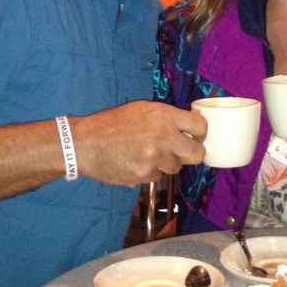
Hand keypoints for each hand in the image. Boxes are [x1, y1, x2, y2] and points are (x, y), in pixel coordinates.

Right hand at [72, 101, 207, 185]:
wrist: (86, 143)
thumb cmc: (112, 123)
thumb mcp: (142, 109)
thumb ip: (167, 117)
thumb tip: (191, 126)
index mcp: (163, 116)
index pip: (200, 126)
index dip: (201, 132)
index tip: (197, 135)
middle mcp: (162, 136)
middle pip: (197, 154)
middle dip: (192, 153)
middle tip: (183, 150)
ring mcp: (154, 159)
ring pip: (175, 167)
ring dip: (167, 163)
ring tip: (149, 153)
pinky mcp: (144, 176)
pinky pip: (157, 176)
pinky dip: (151, 172)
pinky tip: (136, 162)